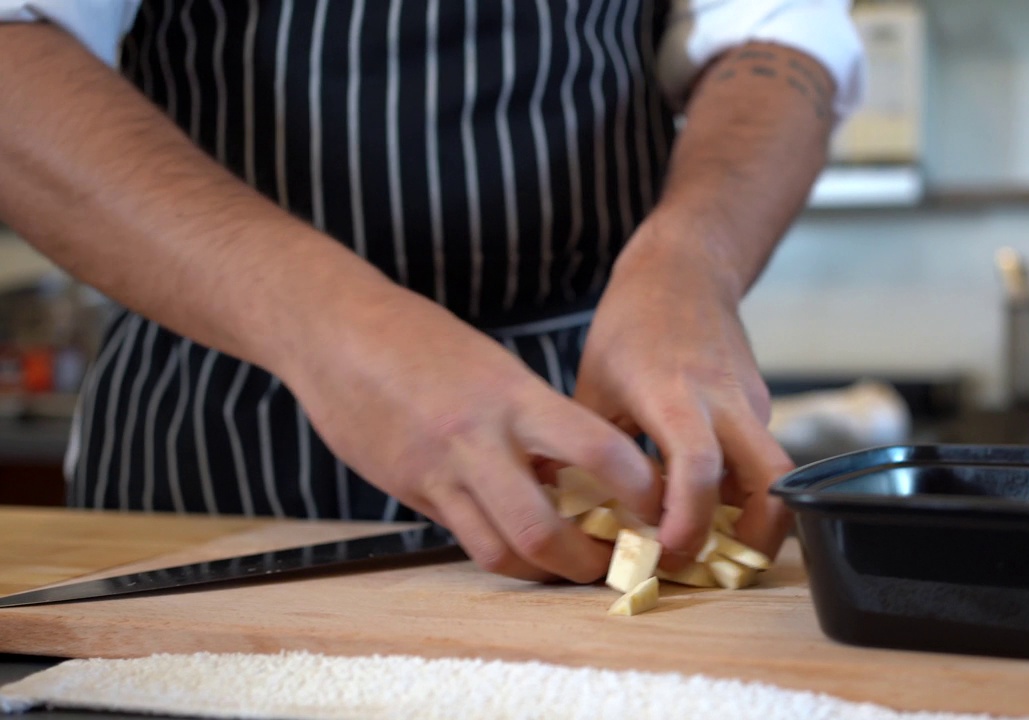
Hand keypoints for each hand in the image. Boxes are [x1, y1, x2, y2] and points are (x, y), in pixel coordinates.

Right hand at [277, 285, 660, 582]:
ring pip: (501, 549)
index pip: (599, 451)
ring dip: (546, 571)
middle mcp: (480, 438)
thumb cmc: (425, 343)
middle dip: (591, 561)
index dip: (640, 491)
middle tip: (620, 565)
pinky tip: (519, 545)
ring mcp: (440, 471)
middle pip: (544, 528)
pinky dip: (501, 552)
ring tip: (574, 568)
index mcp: (516, 396)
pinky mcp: (410, 490)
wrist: (335, 332)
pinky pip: (465, 539)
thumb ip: (537, 422)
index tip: (660, 510)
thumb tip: (574, 476)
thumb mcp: (498, 370)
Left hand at [574, 219, 793, 567]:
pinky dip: (740, 494)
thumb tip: (563, 514)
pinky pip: (758, 462)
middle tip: (711, 571)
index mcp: (675, 393)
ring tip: (709, 551)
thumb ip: (589, 449)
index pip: (697, 465)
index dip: (689, 519)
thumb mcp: (594, 383)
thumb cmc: (632, 324)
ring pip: (772, 477)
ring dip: (753, 522)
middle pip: (771, 482)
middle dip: (755, 539)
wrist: (687, 270)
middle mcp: (726, 401)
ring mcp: (752, 404)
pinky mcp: (760, 408)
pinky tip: (705, 509)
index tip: (666, 553)